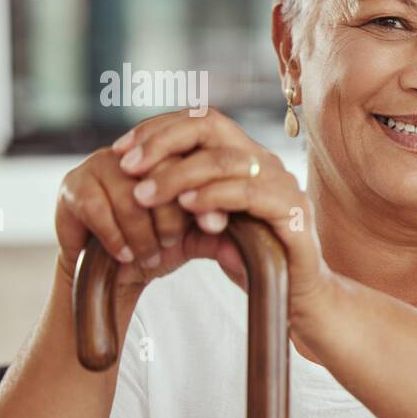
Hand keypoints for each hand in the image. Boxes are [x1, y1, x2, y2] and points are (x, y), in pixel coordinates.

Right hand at [55, 142, 206, 300]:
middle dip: (170, 215)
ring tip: (150, 255)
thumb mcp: (195, 235)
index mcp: (169, 152)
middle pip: (161, 173)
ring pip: (130, 196)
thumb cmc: (159, 247)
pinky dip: (116, 237)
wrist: (112, 272)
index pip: (190, 158)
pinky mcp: (73, 183)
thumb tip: (245, 242)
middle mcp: (136, 151)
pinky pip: (97, 209)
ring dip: (142, 232)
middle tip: (171, 243)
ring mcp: (101, 162)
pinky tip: (126, 255)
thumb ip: (217, 228)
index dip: (202, 191)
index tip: (213, 225)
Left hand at [110, 107, 336, 328]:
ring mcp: (282, 183)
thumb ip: (185, 196)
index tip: (121, 151)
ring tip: (144, 196)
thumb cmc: (251, 259)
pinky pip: (247, 192)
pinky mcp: (293, 210)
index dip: (158, 129)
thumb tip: (136, 176)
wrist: (296, 297)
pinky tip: (187, 207)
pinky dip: (213, 196)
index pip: (200, 121)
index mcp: (246, 158)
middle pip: (210, 125)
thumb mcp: (209, 223)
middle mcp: (266, 161)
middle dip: (162, 142)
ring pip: (224, 159)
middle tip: (127, 168)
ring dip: (177, 175)